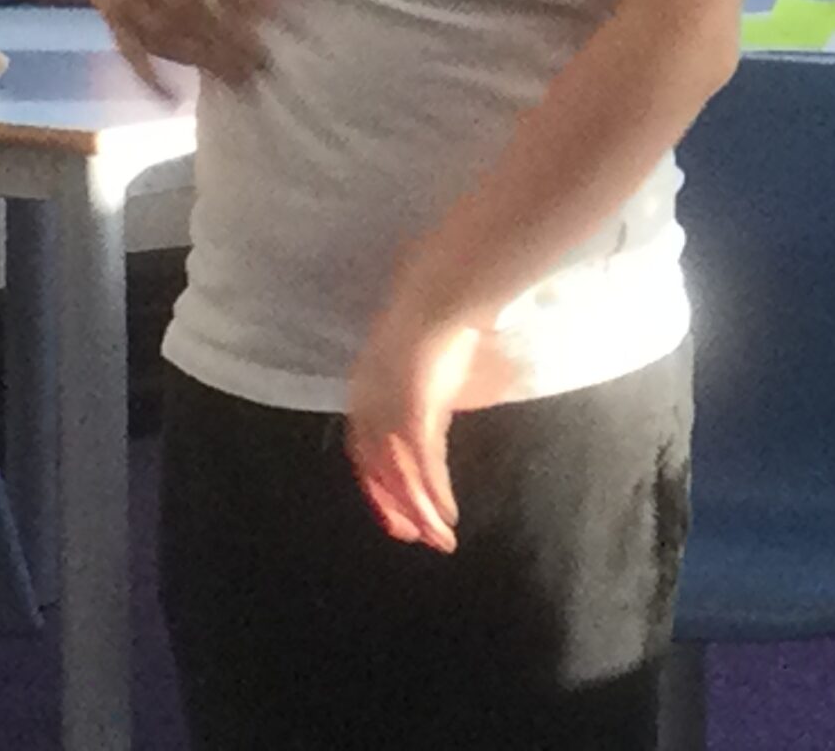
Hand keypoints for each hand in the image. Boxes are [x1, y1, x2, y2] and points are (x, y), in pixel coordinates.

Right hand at [70, 0, 268, 89]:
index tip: (272, 11)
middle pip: (187, 8)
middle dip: (227, 36)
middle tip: (263, 59)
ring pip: (164, 35)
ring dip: (202, 60)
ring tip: (239, 79)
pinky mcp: (111, 19)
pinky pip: (129, 50)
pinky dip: (149, 76)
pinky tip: (173, 97)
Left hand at [345, 300, 509, 551]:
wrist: (439, 295)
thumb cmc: (442, 308)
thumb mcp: (434, 345)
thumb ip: (439, 362)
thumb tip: (469, 354)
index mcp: (370, 389)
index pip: (365, 447)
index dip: (378, 479)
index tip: (394, 502)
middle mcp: (371, 406)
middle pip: (376, 470)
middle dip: (394, 505)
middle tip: (411, 535)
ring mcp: (389, 413)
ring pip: (399, 476)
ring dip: (418, 511)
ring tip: (436, 539)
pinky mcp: (412, 416)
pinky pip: (420, 467)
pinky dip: (432, 494)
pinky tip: (444, 516)